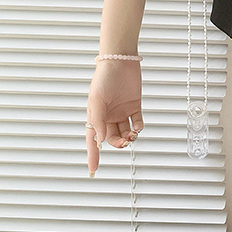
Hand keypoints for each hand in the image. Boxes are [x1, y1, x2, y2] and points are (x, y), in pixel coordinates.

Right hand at [86, 60, 143, 176]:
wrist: (120, 61)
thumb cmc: (103, 77)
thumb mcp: (96, 100)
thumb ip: (98, 121)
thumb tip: (100, 140)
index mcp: (95, 115)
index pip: (93, 140)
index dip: (93, 155)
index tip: (93, 170)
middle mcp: (108, 116)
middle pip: (112, 138)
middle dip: (118, 143)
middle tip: (125, 142)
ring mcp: (121, 112)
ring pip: (125, 132)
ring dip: (129, 137)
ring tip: (132, 134)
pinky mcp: (134, 107)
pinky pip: (137, 122)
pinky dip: (138, 127)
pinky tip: (137, 126)